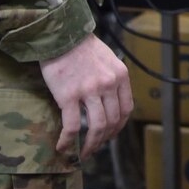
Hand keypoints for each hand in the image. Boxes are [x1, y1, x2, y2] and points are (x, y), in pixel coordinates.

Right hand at [39, 34, 131, 156]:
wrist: (62, 35)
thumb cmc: (82, 48)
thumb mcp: (108, 60)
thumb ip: (112, 79)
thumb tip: (110, 101)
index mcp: (120, 76)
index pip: (126, 110)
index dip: (119, 127)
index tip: (110, 135)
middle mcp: (109, 84)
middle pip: (113, 121)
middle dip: (104, 139)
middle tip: (94, 148)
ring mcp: (89, 91)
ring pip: (97, 127)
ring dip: (91, 145)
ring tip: (83, 153)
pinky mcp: (69, 96)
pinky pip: (72, 126)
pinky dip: (68, 141)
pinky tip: (62, 147)